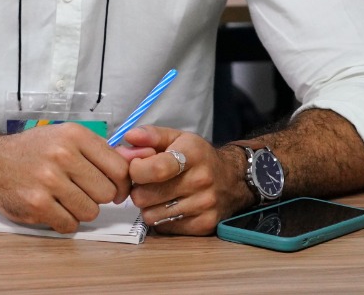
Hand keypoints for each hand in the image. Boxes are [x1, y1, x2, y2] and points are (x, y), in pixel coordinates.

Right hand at [0, 122, 130, 233]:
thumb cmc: (33, 151)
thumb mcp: (66, 137)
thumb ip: (102, 151)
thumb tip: (141, 160)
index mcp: (74, 136)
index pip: (119, 168)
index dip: (121, 184)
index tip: (113, 188)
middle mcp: (62, 155)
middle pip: (106, 193)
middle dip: (97, 196)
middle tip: (81, 191)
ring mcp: (48, 181)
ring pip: (90, 212)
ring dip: (80, 210)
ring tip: (64, 198)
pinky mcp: (37, 204)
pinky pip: (70, 225)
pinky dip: (65, 221)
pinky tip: (53, 208)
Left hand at [117, 125, 250, 235]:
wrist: (233, 179)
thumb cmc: (198, 157)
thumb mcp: (178, 137)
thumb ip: (151, 136)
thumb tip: (129, 138)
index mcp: (193, 154)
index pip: (156, 168)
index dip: (136, 169)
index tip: (136, 166)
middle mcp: (201, 180)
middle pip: (146, 196)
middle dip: (139, 189)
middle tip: (147, 183)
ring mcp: (204, 205)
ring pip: (151, 215)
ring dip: (148, 206)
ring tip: (159, 194)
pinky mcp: (204, 225)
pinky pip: (164, 228)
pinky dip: (161, 219)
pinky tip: (170, 206)